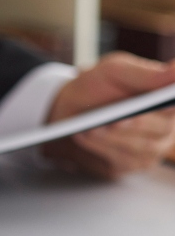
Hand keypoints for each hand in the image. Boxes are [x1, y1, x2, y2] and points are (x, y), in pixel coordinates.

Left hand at [42, 52, 174, 178]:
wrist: (70, 108)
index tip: (143, 110)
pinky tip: (84, 137)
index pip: (174, 105)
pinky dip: (101, 148)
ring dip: (113, 138)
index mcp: (168, 101)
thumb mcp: (116, 71)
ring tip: (91, 128)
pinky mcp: (129, 164)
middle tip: (113, 121)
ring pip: (141, 148)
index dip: (164, 108)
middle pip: (161, 130)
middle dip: (134, 125)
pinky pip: (121, 161)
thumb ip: (147, 73)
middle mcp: (165, 126)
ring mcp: (150, 149)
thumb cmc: (98, 87)